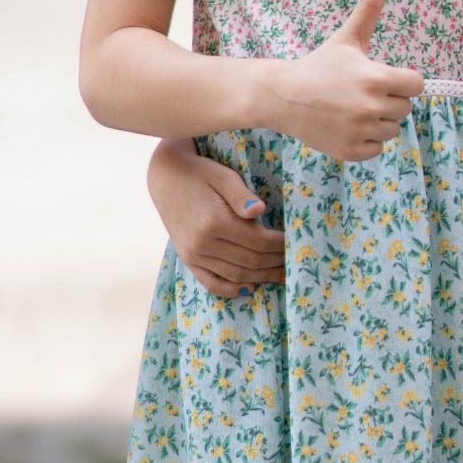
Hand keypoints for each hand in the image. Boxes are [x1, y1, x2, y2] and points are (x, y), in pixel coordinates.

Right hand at [147, 142, 285, 298]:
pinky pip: (210, 283)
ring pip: (236, 275)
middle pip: (250, 261)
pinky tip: (249, 288)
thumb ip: (242, 196)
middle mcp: (202, 243)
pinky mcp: (187, 259)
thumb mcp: (224, 177)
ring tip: (281, 275)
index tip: (295, 243)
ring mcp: (193, 254)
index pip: (258, 242)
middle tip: (294, 262)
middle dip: (276, 263)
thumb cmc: (200, 173)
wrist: (166, 177)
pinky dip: (231, 289)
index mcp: (214, 222)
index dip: (280, 245)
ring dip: (261, 277)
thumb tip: (259, 210)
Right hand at [266, 0, 423, 159]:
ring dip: (378, 120)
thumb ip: (369, 5)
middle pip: (404, 107)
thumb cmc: (321, 64)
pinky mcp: (351, 151)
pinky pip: (377, 148)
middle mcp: (371, 106)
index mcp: (376, 78)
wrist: (283, 96)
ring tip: (352, 108)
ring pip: (392, 129)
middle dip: (388, 99)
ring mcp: (360, 131)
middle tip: (360, 92)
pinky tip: (345, 125)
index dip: (401, 80)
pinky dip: (365, 139)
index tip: (381, 77)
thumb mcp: (348, 36)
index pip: (416, 85)